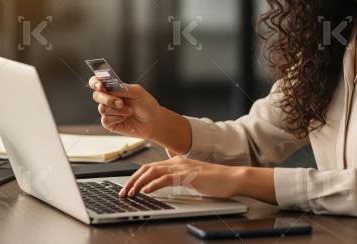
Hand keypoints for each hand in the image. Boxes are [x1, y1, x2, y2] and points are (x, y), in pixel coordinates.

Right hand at [89, 77, 160, 138]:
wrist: (152, 121)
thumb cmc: (146, 105)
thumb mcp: (137, 92)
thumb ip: (123, 88)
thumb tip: (109, 89)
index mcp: (113, 88)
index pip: (96, 82)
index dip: (95, 83)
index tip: (100, 86)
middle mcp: (108, 98)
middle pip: (96, 95)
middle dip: (108, 99)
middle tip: (121, 102)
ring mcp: (107, 111)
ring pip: (102, 108)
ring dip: (118, 110)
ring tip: (130, 111)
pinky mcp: (108, 123)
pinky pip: (105, 119)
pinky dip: (117, 118)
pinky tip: (124, 118)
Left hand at [119, 156, 240, 198]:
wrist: (232, 177)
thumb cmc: (215, 180)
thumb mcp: (192, 178)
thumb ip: (179, 179)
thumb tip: (165, 186)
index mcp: (176, 162)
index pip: (150, 167)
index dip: (136, 177)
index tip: (128, 187)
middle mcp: (176, 162)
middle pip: (147, 168)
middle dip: (132, 180)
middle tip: (124, 192)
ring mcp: (182, 168)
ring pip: (153, 172)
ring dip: (139, 183)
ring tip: (131, 193)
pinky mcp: (187, 175)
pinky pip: (166, 179)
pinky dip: (153, 185)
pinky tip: (147, 191)